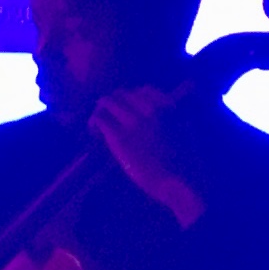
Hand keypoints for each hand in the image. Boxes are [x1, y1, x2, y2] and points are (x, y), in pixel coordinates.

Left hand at [90, 88, 204, 225]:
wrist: (167, 178)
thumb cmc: (173, 162)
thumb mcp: (175, 135)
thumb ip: (163, 122)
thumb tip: (151, 117)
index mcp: (160, 111)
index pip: (144, 90)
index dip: (132, 96)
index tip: (128, 108)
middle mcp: (145, 113)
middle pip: (121, 94)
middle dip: (112, 103)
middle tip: (110, 117)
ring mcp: (131, 123)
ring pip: (106, 101)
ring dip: (100, 110)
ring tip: (99, 125)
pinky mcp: (118, 136)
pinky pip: (99, 119)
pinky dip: (94, 124)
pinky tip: (95, 134)